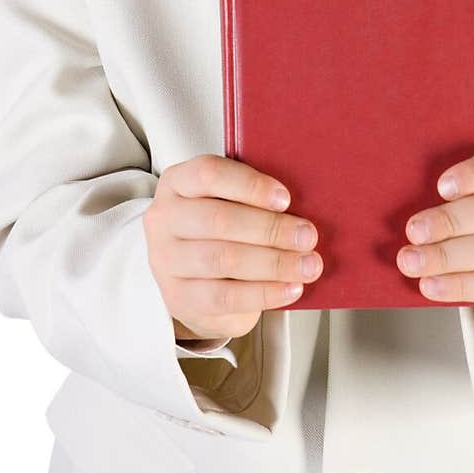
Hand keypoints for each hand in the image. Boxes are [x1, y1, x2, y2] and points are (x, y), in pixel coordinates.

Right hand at [143, 154, 323, 340]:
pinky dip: (264, 292)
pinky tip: (291, 288)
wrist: (196, 278)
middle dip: (271, 228)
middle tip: (308, 235)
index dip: (250, 185)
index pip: (209, 174)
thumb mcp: (230, 201)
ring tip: (308, 265)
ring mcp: (166, 261)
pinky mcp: (179, 298)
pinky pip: (225, 296)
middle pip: (218, 220)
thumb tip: (307, 200)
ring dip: (274, 262)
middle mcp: (164, 219)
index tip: (286, 198)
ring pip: (223, 259)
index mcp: (177, 182)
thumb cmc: (222, 228)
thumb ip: (255, 196)